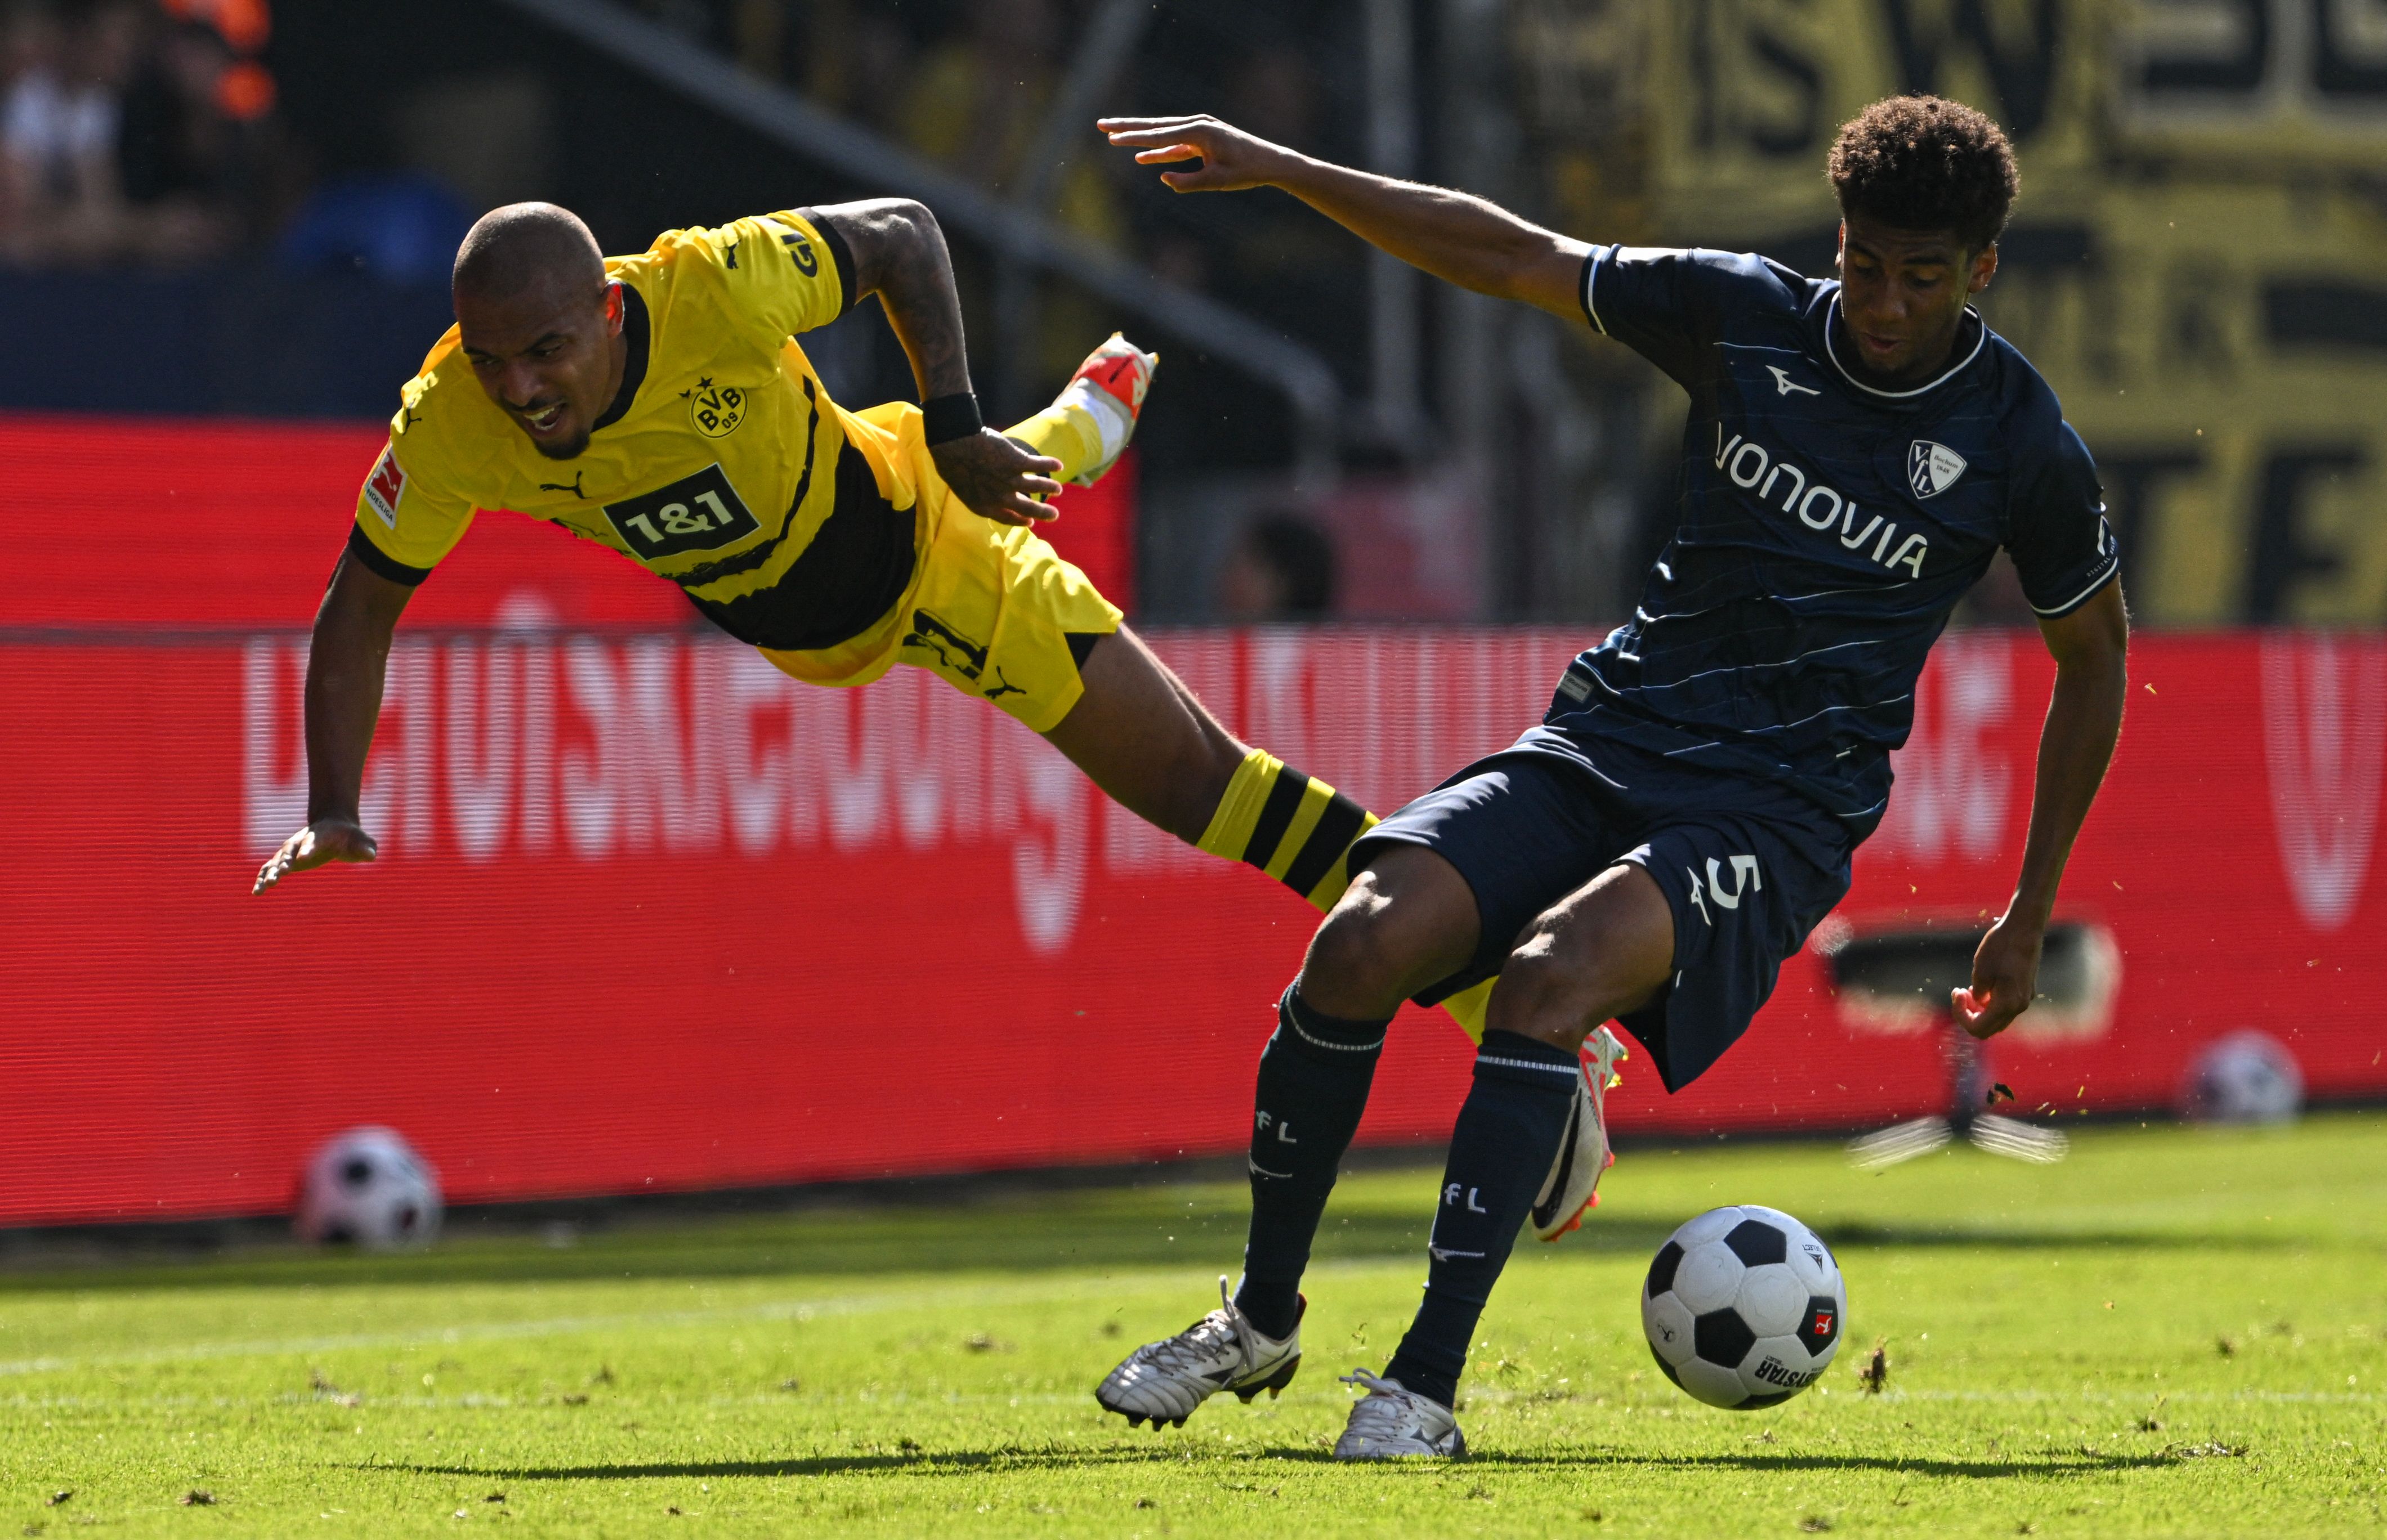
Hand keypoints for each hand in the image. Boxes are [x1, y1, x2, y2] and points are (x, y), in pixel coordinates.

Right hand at [253, 816, 376, 894]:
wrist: (333, 826)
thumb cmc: (350, 836)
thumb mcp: (361, 840)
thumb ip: (365, 847)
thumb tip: (371, 855)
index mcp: (320, 835)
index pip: (313, 841)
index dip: (309, 849)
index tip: (303, 858)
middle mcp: (301, 841)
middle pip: (290, 851)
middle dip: (285, 861)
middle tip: (282, 874)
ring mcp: (290, 851)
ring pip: (276, 861)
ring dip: (270, 873)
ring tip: (263, 888)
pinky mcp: (285, 860)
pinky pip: (269, 868)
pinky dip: (262, 878)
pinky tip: (256, 893)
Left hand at [931, 430, 1062, 525]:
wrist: (954, 446)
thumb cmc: (951, 463)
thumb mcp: (962, 487)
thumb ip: (977, 492)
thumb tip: (983, 489)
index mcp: (984, 507)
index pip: (1007, 518)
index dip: (1020, 521)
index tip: (1030, 522)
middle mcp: (1001, 498)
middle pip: (1028, 509)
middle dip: (1043, 513)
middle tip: (1054, 515)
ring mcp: (1011, 480)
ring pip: (1038, 487)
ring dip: (1050, 488)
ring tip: (1058, 490)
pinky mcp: (1018, 462)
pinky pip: (1039, 465)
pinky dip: (1051, 465)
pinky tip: (1059, 466)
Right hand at [1097, 115, 1299, 192]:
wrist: (1270, 162)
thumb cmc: (1246, 171)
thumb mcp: (1217, 181)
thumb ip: (1189, 181)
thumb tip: (1163, 178)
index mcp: (1199, 132)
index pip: (1160, 135)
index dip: (1134, 139)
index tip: (1112, 139)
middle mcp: (1197, 125)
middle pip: (1155, 127)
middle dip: (1127, 128)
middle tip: (1102, 125)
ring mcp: (1199, 131)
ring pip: (1162, 134)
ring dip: (1139, 137)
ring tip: (1114, 137)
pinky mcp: (1201, 140)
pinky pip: (1175, 145)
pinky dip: (1160, 150)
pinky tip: (1142, 157)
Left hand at [1952, 911, 2044, 1038]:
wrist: (2024, 928)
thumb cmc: (2001, 946)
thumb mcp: (1980, 971)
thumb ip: (1977, 995)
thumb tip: (1979, 1003)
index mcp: (2008, 1005)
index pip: (1978, 1028)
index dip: (1961, 1016)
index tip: (1956, 992)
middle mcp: (2020, 1006)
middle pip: (1989, 1028)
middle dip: (1969, 1015)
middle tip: (1960, 993)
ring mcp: (2025, 998)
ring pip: (1998, 1018)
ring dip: (1980, 1010)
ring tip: (1967, 989)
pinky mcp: (2026, 989)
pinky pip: (2006, 1006)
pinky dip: (1991, 1002)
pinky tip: (1982, 985)